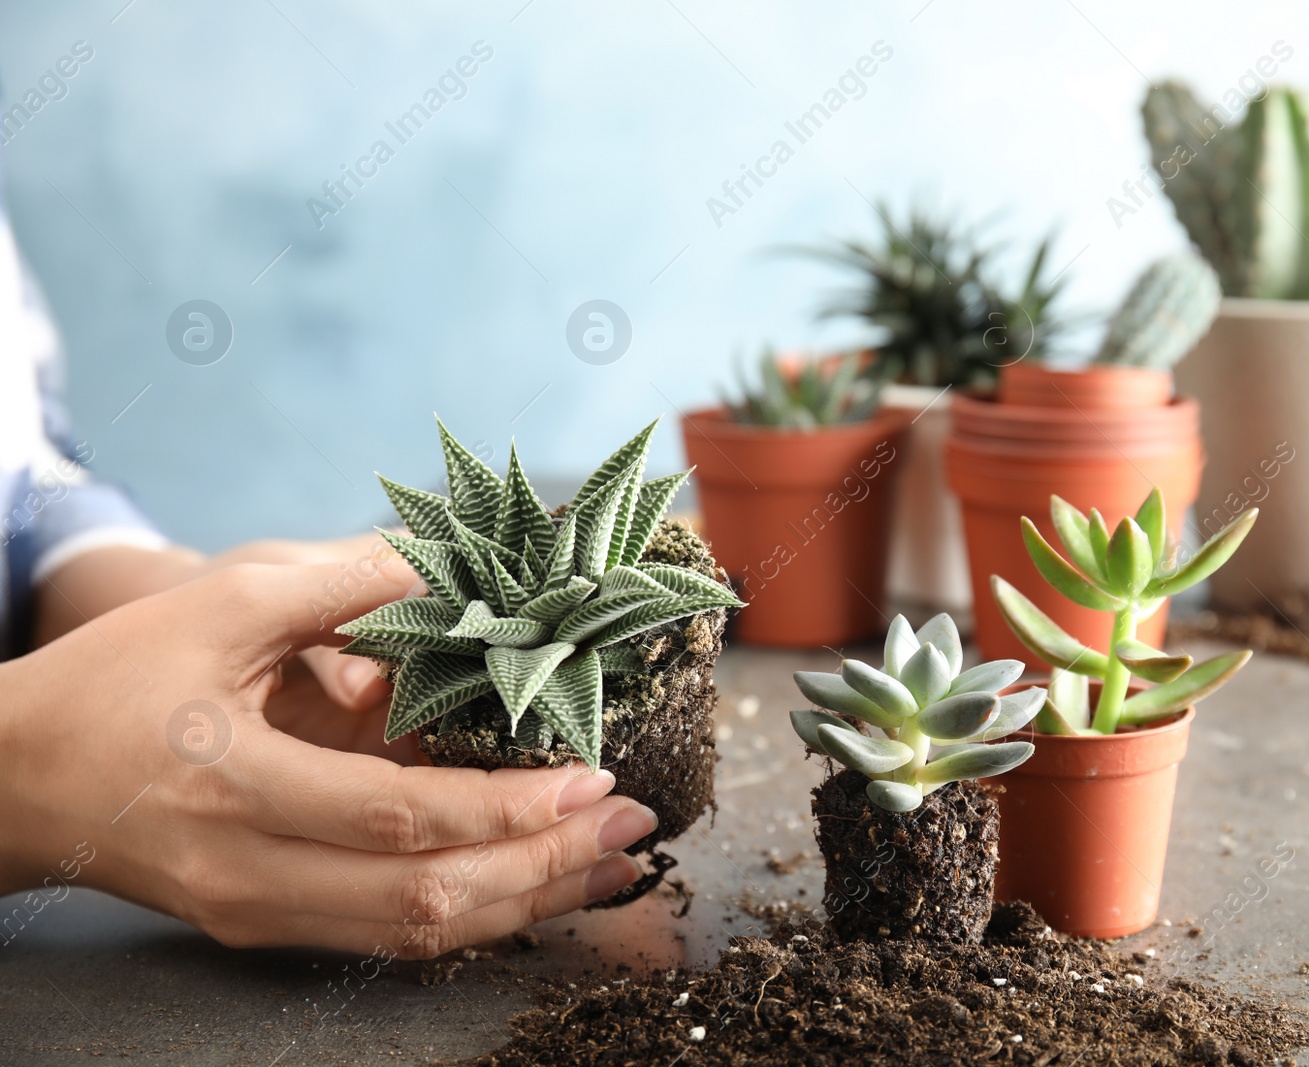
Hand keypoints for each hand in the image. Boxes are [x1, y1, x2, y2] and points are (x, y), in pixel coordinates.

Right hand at [0, 558, 653, 956]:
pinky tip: (537, 888)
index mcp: (233, 781)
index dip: (506, 806)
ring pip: (416, 936)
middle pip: (424, 898)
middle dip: (544, 867)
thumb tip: (463, 563)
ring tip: (613, 867)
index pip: (397, 818)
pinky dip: (475, 917)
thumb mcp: (222, 603)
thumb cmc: (119, 678)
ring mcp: (257, 912)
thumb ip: (346, 582)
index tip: (592, 777)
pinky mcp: (267, 926)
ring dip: (527, 905)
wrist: (17, 780)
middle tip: (634, 827)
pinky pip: (388, 940)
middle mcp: (248, 871)